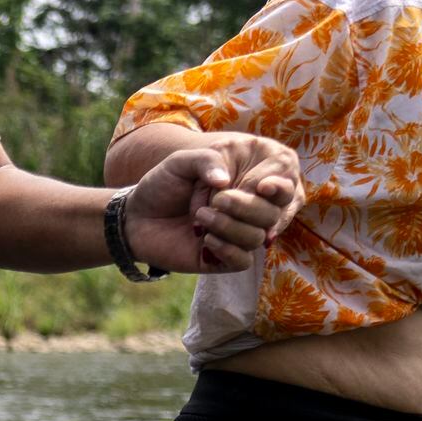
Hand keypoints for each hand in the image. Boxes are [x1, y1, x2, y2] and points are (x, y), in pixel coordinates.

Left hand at [124, 136, 298, 273]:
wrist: (137, 215)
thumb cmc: (164, 184)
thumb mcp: (180, 162)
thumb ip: (205, 160)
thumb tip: (224, 181)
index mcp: (251, 176)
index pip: (284, 182)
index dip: (280, 186)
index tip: (262, 186)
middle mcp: (253, 205)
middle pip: (275, 212)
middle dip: (248, 207)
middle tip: (218, 200)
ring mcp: (241, 233)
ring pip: (259, 236)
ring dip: (230, 226)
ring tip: (200, 216)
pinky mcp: (226, 258)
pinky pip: (243, 260)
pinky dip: (227, 249)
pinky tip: (205, 240)